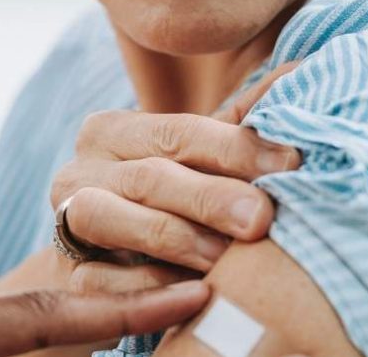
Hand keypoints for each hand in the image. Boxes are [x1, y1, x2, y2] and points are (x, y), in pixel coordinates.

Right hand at [48, 61, 300, 293]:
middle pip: (147, 177)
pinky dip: (147, 289)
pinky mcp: (66, 277)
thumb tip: (303, 71)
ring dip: (173, 240)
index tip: (290, 163)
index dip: (235, 146)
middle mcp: (79, 170)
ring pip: (107, 219)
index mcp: (112, 131)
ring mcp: (65, 223)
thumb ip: (242, 122)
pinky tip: (194, 297)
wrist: (108, 266)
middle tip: (261, 218)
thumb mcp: (199, 159)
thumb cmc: (166, 201)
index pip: (177, 131)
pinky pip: (99, 282)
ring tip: (226, 259)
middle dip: (209, 198)